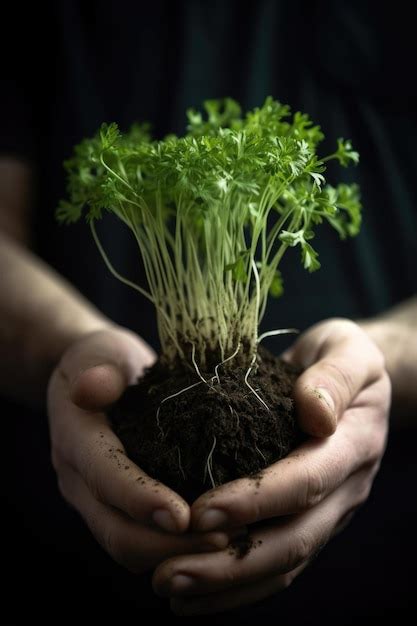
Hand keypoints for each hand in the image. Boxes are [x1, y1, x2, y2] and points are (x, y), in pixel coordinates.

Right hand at [48, 326, 230, 572]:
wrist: (94, 378)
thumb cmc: (105, 361)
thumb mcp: (100, 352)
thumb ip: (98, 369)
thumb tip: (91, 388)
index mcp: (74, 438)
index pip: (104, 476)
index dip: (140, 499)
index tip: (183, 516)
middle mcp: (79, 479)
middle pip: (116, 530)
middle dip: (167, 544)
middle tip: (224, 541)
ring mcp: (94, 499)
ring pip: (127, 547)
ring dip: (175, 554)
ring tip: (227, 546)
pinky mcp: (114, 508)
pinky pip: (140, 542)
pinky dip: (174, 550)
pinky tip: (215, 540)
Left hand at [153, 318, 390, 614]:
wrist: (357, 380)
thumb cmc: (342, 356)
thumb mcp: (348, 348)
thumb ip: (335, 375)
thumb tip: (315, 413)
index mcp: (353, 444)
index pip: (306, 481)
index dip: (256, 500)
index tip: (199, 513)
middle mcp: (345, 488)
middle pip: (294, 539)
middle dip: (233, 563)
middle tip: (170, 574)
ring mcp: (330, 509)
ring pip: (285, 561)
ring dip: (229, 583)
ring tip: (171, 588)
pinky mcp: (311, 518)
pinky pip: (279, 561)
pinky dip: (239, 583)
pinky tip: (195, 592)